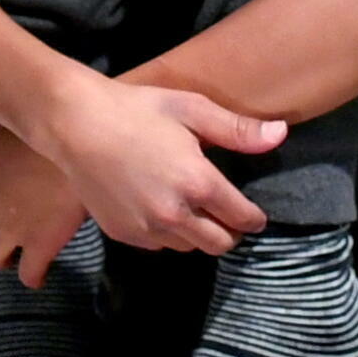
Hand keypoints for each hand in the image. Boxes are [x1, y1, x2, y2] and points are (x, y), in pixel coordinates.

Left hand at [0, 122, 90, 287]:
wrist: (85, 144)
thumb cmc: (51, 127)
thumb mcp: (15, 126)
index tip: (11, 184)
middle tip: (23, 211)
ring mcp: (9, 228)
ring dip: (3, 255)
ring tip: (20, 252)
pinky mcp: (38, 246)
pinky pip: (29, 274)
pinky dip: (34, 277)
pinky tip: (42, 276)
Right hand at [33, 71, 283, 253]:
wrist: (76, 124)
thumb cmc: (138, 110)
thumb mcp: (193, 110)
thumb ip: (238, 130)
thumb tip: (281, 134)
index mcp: (198, 183)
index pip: (242, 217)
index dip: (254, 218)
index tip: (256, 216)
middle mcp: (175, 214)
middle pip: (218, 244)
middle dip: (229, 232)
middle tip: (227, 215)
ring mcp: (146, 227)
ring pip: (187, 246)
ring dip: (197, 233)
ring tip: (193, 209)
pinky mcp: (122, 233)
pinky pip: (157, 244)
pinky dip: (166, 233)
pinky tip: (161, 208)